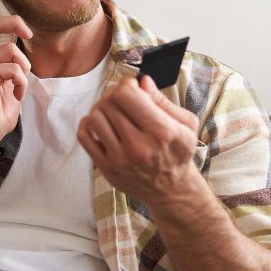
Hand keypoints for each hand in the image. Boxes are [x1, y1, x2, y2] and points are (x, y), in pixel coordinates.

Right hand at [0, 0, 32, 150]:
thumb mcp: (5, 84)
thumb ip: (7, 66)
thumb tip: (17, 50)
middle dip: (13, 22)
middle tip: (27, 31)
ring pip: (11, 49)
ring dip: (23, 69)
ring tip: (18, 86)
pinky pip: (13, 68)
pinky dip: (21, 83)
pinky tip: (16, 95)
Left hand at [77, 75, 199, 203]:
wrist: (170, 189)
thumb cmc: (178, 152)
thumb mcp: (186, 124)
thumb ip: (162, 101)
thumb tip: (142, 81)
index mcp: (161, 131)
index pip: (125, 94)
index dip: (126, 83)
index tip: (132, 87)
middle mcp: (138, 146)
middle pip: (108, 103)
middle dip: (114, 94)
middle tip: (122, 99)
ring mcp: (120, 159)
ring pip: (94, 117)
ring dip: (101, 108)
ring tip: (113, 112)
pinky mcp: (106, 167)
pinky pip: (84, 136)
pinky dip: (88, 124)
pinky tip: (102, 124)